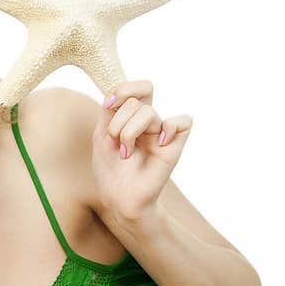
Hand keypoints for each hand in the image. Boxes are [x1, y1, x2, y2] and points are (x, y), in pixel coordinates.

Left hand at [92, 80, 192, 220]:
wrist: (118, 197)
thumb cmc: (110, 168)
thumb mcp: (101, 134)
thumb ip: (110, 110)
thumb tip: (117, 94)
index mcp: (131, 116)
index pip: (136, 88)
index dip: (122, 89)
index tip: (108, 105)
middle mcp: (148, 122)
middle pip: (138, 99)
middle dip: (118, 120)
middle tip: (114, 140)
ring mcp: (162, 133)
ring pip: (148, 112)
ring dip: (128, 132)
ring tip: (125, 151)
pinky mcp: (174, 147)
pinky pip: (183, 122)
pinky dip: (169, 128)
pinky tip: (157, 143)